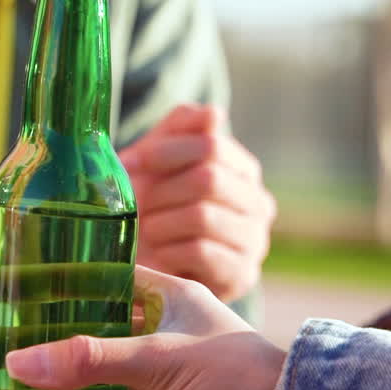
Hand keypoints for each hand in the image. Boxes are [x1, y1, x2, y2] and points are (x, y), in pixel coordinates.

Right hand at [4, 265, 284, 389]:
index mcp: (167, 300)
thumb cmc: (235, 372)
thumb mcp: (156, 357)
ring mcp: (165, 386)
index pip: (109, 280)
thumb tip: (20, 363)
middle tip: (12, 350)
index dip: (71, 284)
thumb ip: (89, 361)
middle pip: (101, 340)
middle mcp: (163, 338)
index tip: (26, 289)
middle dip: (62, 349)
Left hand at [119, 104, 275, 301]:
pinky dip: (169, 251)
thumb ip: (181, 129)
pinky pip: (200, 252)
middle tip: (140, 206)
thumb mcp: (158, 162)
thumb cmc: (154, 208)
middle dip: (162, 191)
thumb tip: (213, 113)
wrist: (154, 269)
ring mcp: (255, 241)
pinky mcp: (242, 275)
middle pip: (208, 179)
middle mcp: (258, 203)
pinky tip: (161, 255)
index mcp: (242, 170)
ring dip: (162, 223)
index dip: (165, 152)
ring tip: (149, 230)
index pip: (211, 144)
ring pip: (202, 216)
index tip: (132, 164)